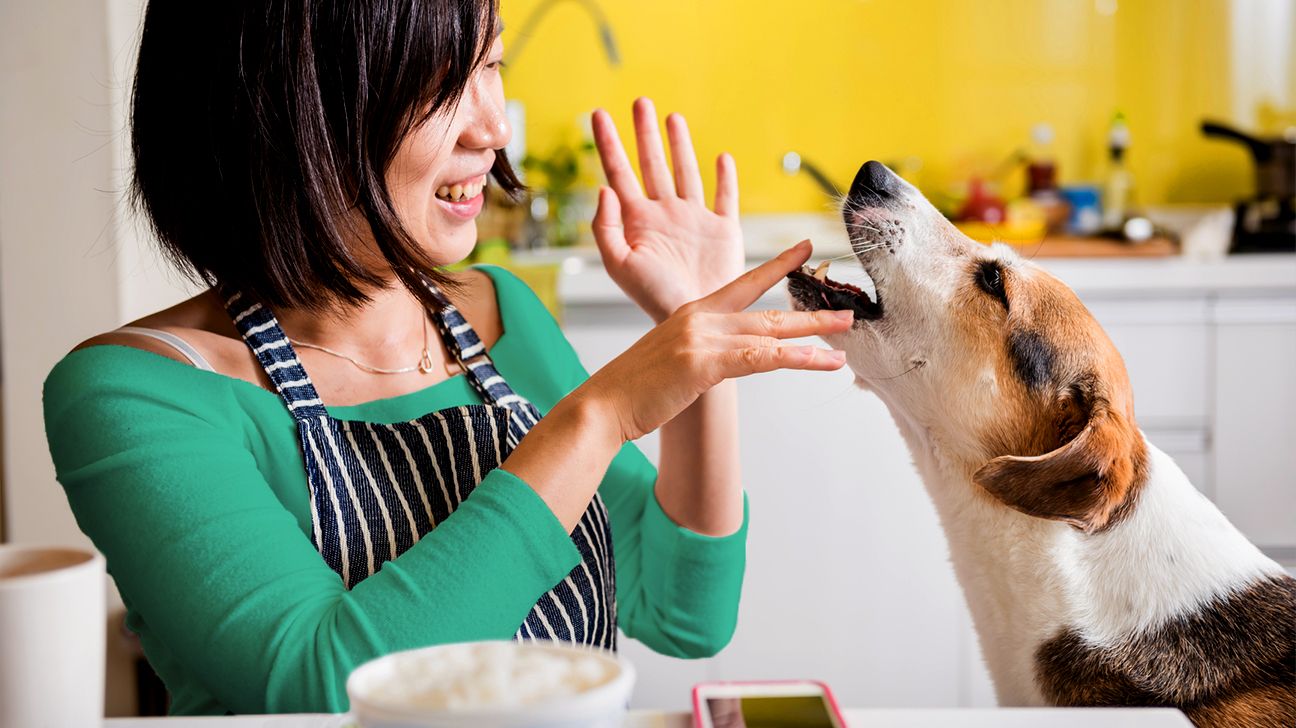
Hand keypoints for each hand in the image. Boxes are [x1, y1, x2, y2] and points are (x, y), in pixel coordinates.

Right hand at [572, 240, 851, 441]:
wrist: (604, 404)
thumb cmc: (633, 389)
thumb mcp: (669, 360)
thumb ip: (699, 353)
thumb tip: (718, 362)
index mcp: (692, 313)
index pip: (743, 284)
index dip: (777, 266)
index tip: (804, 250)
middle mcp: (701, 318)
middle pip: (767, 310)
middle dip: (810, 310)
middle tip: (846, 309)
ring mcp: (703, 338)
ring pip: (772, 332)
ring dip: (814, 332)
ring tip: (846, 333)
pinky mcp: (705, 363)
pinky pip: (763, 358)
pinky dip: (799, 359)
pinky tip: (824, 362)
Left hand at [591, 98, 743, 323]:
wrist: (697, 318)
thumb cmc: (655, 300)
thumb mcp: (619, 265)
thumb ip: (605, 227)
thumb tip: (604, 188)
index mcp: (638, 221)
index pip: (618, 171)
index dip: (608, 142)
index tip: (598, 114)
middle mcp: (665, 214)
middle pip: (652, 163)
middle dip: (645, 133)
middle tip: (640, 102)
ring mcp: (695, 220)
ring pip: (686, 171)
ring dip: (679, 144)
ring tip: (672, 118)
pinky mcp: (724, 230)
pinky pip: (725, 197)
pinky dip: (724, 177)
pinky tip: (721, 158)